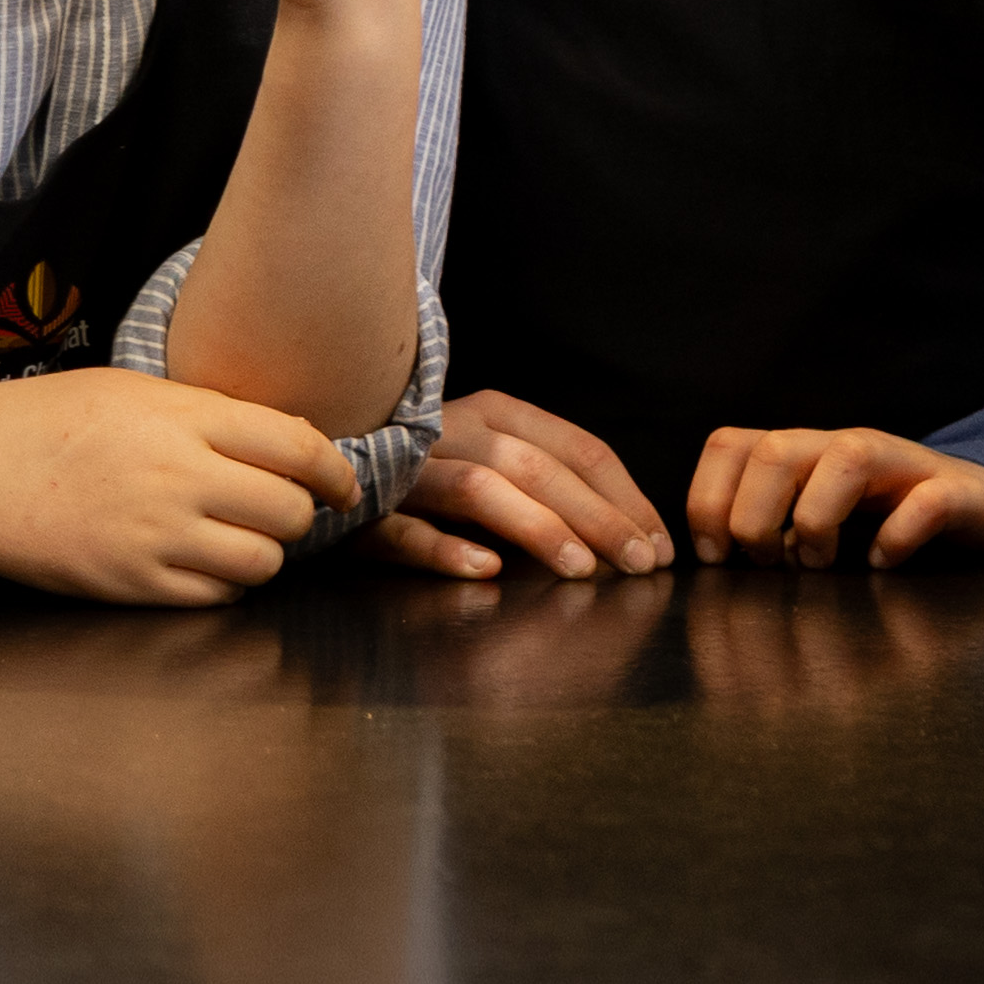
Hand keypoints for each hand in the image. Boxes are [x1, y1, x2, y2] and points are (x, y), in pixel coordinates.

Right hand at [0, 366, 362, 607]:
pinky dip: (223, 584)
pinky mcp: (129, 584)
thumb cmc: (46, 418)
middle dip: (300, 514)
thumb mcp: (134, 389)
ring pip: (260, 561)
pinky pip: (213, 597)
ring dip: (264, 553)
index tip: (343, 484)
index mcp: (184, 417)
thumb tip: (286, 441)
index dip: (335, 470)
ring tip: (240, 538)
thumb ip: (209, 413)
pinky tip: (202, 563)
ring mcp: (154, 536)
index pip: (297, 445)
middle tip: (284, 510)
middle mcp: (178, 477)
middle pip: (288, 510)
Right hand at [369, 389, 673, 581]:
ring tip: (581, 569)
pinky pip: (405, 531)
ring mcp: (407, 469)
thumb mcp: (492, 461)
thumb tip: (627, 535)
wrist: (324, 465)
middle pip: (538, 467)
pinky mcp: (365, 513)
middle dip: (599, 517)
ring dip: (537, 528)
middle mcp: (454, 429)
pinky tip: (485, 571)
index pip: (577, 447)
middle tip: (640, 564)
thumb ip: (546, 484)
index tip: (659, 544)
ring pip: (480, 490)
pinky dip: (446, 549)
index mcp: (495, 412)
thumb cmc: (426, 473)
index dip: (626, 496)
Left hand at [687, 427, 983, 568]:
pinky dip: (900, 535)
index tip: (717, 558)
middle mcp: (850, 449)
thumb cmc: (900, 525)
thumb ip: (779, 537)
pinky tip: (884, 564)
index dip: (706, 500)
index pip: (731, 445)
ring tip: (820, 564)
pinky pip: (930, 500)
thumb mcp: (828, 528)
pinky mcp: (961, 494)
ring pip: (848, 456)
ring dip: (818, 518)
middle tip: (769, 564)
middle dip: (753, 516)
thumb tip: (731, 563)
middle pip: (775, 449)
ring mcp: (907, 467)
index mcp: (809, 456)